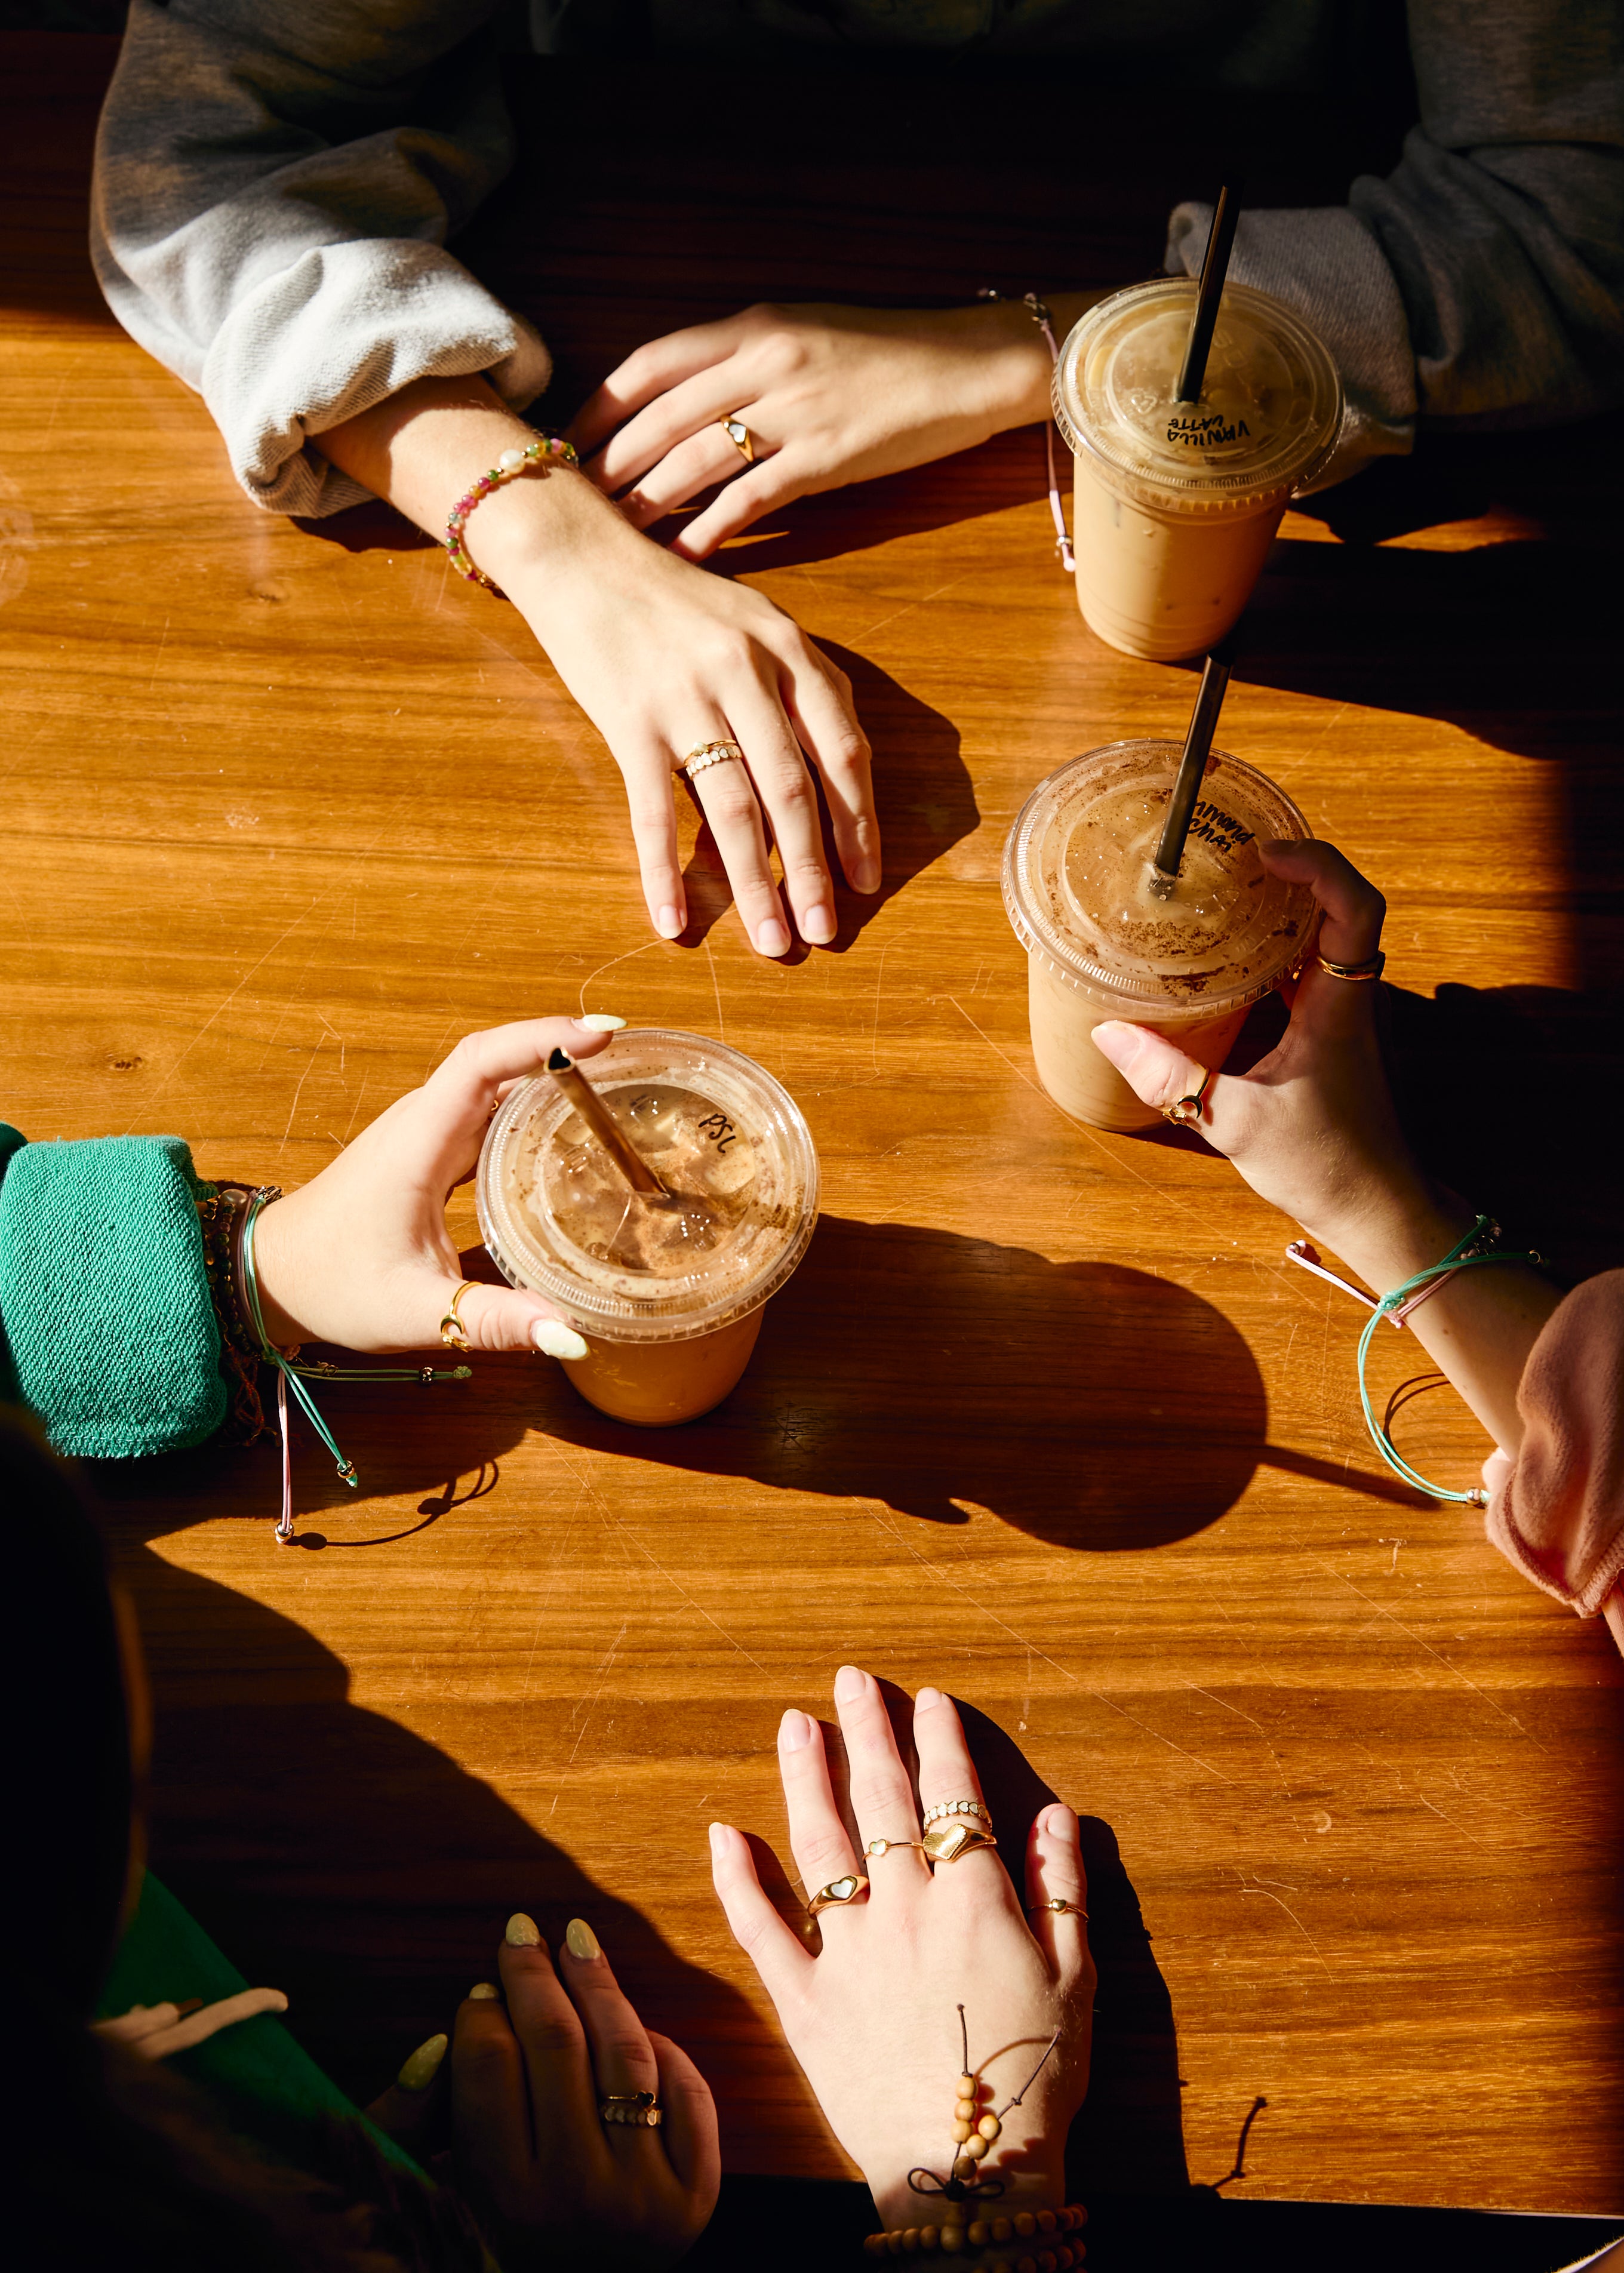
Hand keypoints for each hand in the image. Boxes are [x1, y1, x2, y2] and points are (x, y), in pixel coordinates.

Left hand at [249, 1014, 612, 1355]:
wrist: (270, 1277)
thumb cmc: (333, 1286)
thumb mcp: (418, 1312)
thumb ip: (495, 1321)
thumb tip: (570, 1336)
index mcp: (417, 1144)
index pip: (481, 1062)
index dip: (540, 1038)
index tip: (601, 1032)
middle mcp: (421, 1124)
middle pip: (496, 1060)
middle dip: (560, 1045)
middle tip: (631, 1054)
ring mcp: (423, 1133)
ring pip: (492, 1081)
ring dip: (546, 1069)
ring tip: (615, 1077)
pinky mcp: (428, 1150)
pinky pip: (485, 1108)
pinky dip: (528, 1102)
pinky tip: (568, 1124)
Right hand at [313, 377, 878, 955]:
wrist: (582, 555)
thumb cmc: (675, 602)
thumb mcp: (754, 625)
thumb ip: (796, 691)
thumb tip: (833, 778)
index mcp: (789, 649)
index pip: (842, 750)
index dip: (859, 822)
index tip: (865, 881)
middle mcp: (746, 672)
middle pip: (794, 790)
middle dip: (814, 871)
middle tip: (825, 933)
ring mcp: (686, 696)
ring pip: (734, 808)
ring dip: (756, 885)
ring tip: (774, 943)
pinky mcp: (629, 719)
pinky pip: (652, 810)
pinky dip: (663, 871)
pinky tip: (673, 920)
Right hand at [375, 1917, 719, 2269]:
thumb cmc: (508, 2243)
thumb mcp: (447, 2195)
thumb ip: (418, 2129)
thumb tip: (436, 2040)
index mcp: (506, 2200)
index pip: (490, 2065)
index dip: (482, 2011)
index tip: (482, 1987)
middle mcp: (577, 2196)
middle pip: (556, 2043)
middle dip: (534, 1973)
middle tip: (522, 1931)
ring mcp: (645, 2196)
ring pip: (624, 2051)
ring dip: (598, 1984)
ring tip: (577, 1942)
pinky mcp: (698, 2196)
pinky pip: (685, 2090)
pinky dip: (663, 2047)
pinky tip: (633, 2021)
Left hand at [569, 301, 1055, 560]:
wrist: (970, 364)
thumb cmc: (889, 355)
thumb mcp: (805, 336)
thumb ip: (744, 363)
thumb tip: (688, 405)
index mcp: (752, 326)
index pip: (650, 364)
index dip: (601, 406)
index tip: (568, 440)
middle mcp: (763, 360)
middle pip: (659, 416)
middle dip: (609, 462)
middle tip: (574, 502)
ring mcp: (794, 408)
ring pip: (694, 458)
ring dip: (647, 501)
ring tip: (614, 536)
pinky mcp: (826, 456)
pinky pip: (750, 497)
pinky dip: (709, 529)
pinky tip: (684, 558)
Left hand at [709, 1667, 1091, 2229]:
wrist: (970, 2172)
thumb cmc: (1033, 2078)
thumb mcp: (1076, 1981)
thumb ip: (1062, 1890)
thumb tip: (1057, 1816)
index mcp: (973, 1900)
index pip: (953, 1797)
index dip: (940, 1742)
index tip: (926, 1699)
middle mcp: (904, 1909)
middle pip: (880, 1800)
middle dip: (866, 1732)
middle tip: (850, 1679)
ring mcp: (849, 1952)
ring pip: (819, 1844)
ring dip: (804, 1776)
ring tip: (794, 1723)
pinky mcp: (804, 2000)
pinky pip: (762, 1928)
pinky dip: (738, 1877)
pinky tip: (722, 1831)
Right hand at [1090, 841, 1454, 1268]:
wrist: (1378, 1208)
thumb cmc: (1325, 1165)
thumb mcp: (1234, 1122)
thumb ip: (1171, 1078)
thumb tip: (1110, 1034)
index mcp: (1339, 1006)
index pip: (1354, 907)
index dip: (1319, 865)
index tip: (1266, 853)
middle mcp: (1350, 999)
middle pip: (1340, 906)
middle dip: (1294, 870)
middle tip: (1232, 858)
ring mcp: (1344, 1016)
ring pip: (1326, 936)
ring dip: (1286, 906)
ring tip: (1224, 892)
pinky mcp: (1333, 1036)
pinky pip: (1311, 970)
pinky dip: (1278, 948)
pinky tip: (1230, 956)